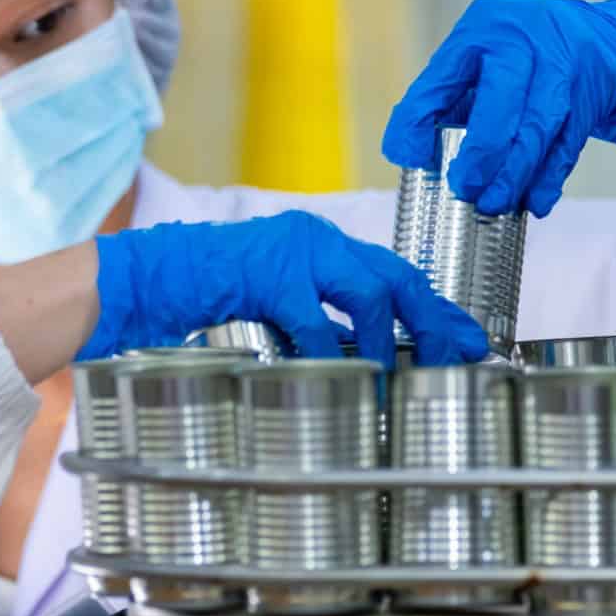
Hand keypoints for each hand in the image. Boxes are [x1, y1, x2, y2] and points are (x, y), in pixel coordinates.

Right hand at [81, 211, 486, 364]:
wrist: (146, 278)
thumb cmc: (207, 298)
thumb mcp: (277, 303)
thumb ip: (321, 318)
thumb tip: (371, 360)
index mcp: (322, 243)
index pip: (397, 271)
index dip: (436, 308)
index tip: (469, 340)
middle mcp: (315, 237)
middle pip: (398, 275)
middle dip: (433, 321)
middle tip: (457, 358)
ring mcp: (292, 252)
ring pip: (369, 292)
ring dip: (388, 339)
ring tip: (394, 377)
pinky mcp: (266, 274)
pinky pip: (315, 318)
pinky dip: (331, 351)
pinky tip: (338, 375)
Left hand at [382, 0, 615, 216]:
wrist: (609, 39)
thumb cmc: (528, 58)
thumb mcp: (485, 61)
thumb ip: (450, 101)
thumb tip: (414, 156)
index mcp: (481, 30)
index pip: (441, 78)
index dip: (419, 120)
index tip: (408, 157)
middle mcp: (524, 39)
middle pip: (502, 98)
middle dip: (482, 152)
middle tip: (464, 188)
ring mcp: (565, 63)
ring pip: (539, 126)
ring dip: (515, 174)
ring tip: (493, 204)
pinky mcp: (594, 91)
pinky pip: (569, 142)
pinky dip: (549, 177)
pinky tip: (535, 202)